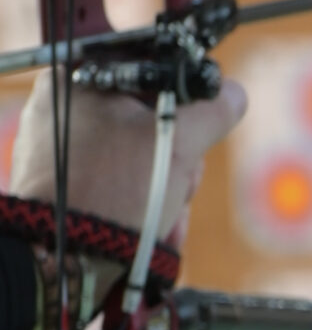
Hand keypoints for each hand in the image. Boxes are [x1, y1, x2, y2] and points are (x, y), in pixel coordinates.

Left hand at [7, 74, 246, 243]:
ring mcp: (60, 149)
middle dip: (177, 159)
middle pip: (147, 118)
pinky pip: (116, 181)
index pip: (150, 71)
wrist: (67, 258)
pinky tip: (154, 225)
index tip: (198, 131)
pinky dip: (141, 201)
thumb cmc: (112, 190)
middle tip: (181, 181)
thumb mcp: (176, 141)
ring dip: (165, 187)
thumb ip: (212, 110)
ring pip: (136, 154)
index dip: (185, 102)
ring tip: (165, 214)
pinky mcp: (65, 185)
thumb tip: (233, 94)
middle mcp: (62, 108)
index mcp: (76, 78)